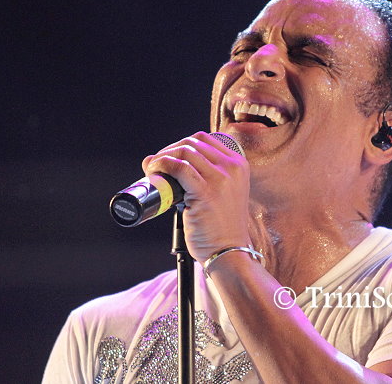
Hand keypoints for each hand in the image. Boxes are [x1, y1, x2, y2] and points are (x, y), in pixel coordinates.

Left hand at [141, 131, 250, 262]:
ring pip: (185, 151)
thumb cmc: (220, 226)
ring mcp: (221, 179)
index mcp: (238, 164)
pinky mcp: (207, 192)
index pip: (204, 139)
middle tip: (156, 165)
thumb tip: (154, 159)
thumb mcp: (222, 193)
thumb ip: (202, 175)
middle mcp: (232, 168)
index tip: (168, 157)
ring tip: (153, 170)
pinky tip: (154, 172)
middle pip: (193, 142)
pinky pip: (179, 167)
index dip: (181, 144)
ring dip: (162, 156)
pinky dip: (162, 165)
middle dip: (169, 149)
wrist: (229, 251)